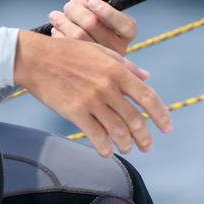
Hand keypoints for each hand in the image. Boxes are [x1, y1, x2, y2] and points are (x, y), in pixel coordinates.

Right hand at [13, 29, 171, 158]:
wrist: (36, 59)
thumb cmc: (67, 53)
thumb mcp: (99, 51)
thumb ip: (125, 65)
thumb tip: (146, 76)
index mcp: (116, 70)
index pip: (147, 96)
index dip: (161, 115)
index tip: (167, 128)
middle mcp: (108, 87)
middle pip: (135, 119)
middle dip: (144, 137)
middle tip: (147, 146)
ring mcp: (91, 100)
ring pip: (118, 130)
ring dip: (126, 144)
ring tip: (127, 149)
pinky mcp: (75, 112)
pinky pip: (96, 135)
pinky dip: (104, 147)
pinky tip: (107, 151)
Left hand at [48, 0, 136, 56]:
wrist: (73, 37)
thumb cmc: (86, 17)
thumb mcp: (93, 1)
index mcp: (126, 32)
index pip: (125, 24)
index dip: (107, 12)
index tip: (92, 2)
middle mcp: (117, 48)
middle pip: (93, 24)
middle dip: (76, 11)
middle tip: (68, 6)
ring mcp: (100, 60)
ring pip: (77, 35)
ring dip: (63, 21)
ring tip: (56, 16)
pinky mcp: (82, 66)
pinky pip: (66, 46)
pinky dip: (58, 34)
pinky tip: (57, 29)